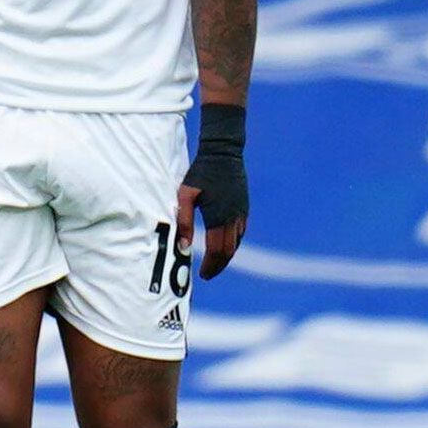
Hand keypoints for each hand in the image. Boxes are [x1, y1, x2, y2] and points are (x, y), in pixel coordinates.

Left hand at [179, 103, 248, 280]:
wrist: (223, 153)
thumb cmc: (200, 173)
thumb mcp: (185, 195)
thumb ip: (183, 221)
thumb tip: (183, 246)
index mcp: (219, 217)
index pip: (217, 251)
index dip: (210, 266)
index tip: (202, 275)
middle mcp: (233, 218)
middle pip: (229, 251)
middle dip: (219, 265)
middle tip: (208, 274)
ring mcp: (241, 212)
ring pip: (237, 243)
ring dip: (226, 256)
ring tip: (214, 263)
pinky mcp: (244, 207)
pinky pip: (240, 232)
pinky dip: (233, 243)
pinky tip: (224, 244)